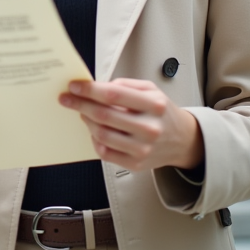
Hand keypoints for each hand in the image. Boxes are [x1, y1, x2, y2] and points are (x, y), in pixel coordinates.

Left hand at [59, 78, 203, 171]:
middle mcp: (149, 128)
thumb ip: (126, 85)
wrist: (182, 141)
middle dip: (80, 105)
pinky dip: (95, 140)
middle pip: (104, 115)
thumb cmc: (162, 112)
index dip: (90, 90)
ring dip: (86, 121)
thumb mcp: (151, 90)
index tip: (74, 86)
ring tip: (82, 112)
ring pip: (102, 134)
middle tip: (66, 98)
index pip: (114, 95)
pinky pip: (106, 152)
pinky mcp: (136, 164)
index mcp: (154, 105)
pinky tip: (94, 130)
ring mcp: (143, 148)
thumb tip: (99, 86)